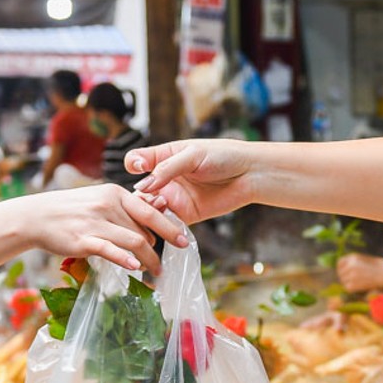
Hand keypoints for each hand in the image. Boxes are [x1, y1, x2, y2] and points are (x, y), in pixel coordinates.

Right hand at [23, 183, 188, 273]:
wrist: (36, 217)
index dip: (170, 227)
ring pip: (133, 241)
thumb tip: (152, 213)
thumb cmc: (70, 210)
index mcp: (114, 193)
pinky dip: (126, 259)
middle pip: (143, 230)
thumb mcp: (98, 199)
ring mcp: (95, 222)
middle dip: (158, 249)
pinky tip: (135, 268)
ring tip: (154, 271)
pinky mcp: (83, 240)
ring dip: (148, 259)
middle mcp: (108, 205)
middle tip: (164, 264)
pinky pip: (110, 250)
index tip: (184, 241)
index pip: (150, 210)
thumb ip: (123, 208)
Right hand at [128, 138, 258, 223]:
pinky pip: (167, 224)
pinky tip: (165, 223)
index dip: (133, 165)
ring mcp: (174, 198)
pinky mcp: (185, 215)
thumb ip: (167, 169)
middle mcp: (165, 179)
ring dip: (148, 212)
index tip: (140, 168)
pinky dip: (162, 226)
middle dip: (138, 196)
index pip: (136, 161)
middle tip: (148, 197)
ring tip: (160, 207)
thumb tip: (143, 186)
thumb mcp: (193, 155)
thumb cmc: (224, 156)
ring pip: (150, 209)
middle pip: (139, 190)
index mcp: (163, 158)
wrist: (250, 174)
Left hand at [336, 252, 382, 292]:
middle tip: (353, 280)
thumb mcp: (362, 259)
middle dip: (345, 277)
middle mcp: (350, 265)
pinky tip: (359, 287)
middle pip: (340, 273)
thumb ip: (351, 262)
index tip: (344, 272)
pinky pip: (347, 288)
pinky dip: (351, 289)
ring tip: (358, 283)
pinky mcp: (353, 284)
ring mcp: (351, 275)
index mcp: (352, 257)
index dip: (340, 268)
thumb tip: (340, 269)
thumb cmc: (376, 266)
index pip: (339, 262)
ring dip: (348, 283)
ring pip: (343, 281)